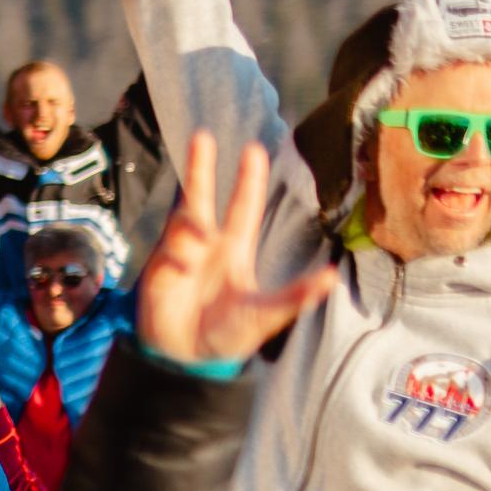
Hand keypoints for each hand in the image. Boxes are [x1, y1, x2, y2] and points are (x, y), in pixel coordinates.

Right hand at [130, 133, 332, 367]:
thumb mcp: (266, 314)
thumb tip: (330, 279)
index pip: (244, 206)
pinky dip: (177, 260)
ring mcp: (181, 253)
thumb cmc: (228, 333)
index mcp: (235, 249)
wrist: (184, 354)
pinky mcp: (159, 268)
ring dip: (190, 232)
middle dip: (201, 168)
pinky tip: (181, 275)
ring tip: (192, 256)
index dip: (249, 179)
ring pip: (183, 221)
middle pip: (202, 197)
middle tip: (203, 136)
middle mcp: (207, 244)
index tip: (253, 149)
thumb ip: (295, 296)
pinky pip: (170, 252)